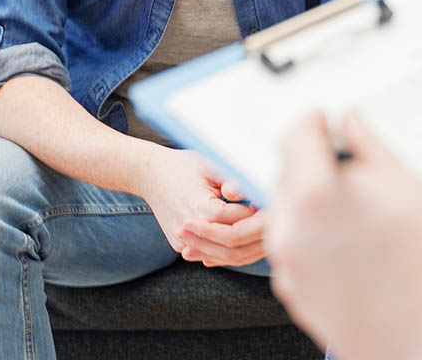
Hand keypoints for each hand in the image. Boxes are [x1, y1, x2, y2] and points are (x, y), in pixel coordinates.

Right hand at [142, 148, 262, 266]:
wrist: (150, 175)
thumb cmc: (184, 166)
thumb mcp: (211, 165)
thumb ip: (234, 181)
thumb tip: (258, 195)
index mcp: (202, 207)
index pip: (241, 222)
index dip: (259, 215)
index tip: (272, 205)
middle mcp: (190, 229)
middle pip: (234, 245)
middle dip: (255, 236)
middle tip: (271, 222)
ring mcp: (182, 241)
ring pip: (223, 255)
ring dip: (245, 248)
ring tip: (262, 233)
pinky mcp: (179, 246)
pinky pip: (210, 254)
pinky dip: (229, 250)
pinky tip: (245, 240)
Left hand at [265, 111, 421, 359]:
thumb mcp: (407, 185)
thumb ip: (367, 147)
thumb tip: (350, 124)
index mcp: (315, 196)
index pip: (296, 137)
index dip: (313, 122)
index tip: (324, 121)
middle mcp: (291, 232)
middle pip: (287, 176)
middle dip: (313, 165)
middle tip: (352, 169)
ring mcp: (289, 269)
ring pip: (290, 216)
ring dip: (313, 204)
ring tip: (363, 216)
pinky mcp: (296, 298)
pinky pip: (296, 251)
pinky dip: (315, 240)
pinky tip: (356, 247)